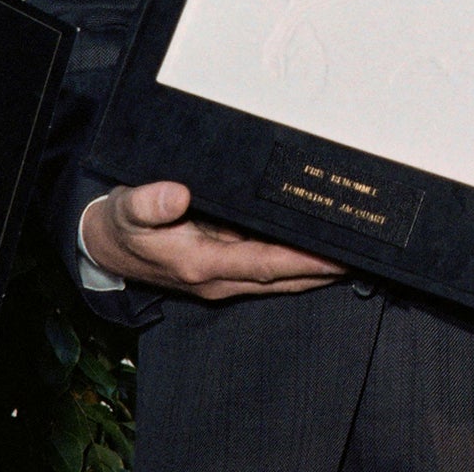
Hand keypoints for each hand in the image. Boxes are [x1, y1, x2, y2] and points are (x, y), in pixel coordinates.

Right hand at [81, 182, 345, 299]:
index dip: (303, 261)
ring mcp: (224, 278)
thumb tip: (175, 195)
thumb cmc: (122, 223)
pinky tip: (324, 254)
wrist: (104, 245)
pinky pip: (270, 272)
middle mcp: (218, 278)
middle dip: (326, 269)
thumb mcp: (127, 208)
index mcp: (200, 264)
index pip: (264, 263)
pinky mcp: (225, 270)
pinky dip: (299, 266)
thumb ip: (148, 202)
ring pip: (281, 279)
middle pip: (284, 277)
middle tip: (369, 254)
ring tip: (359, 255)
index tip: (339, 255)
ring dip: (318, 271)